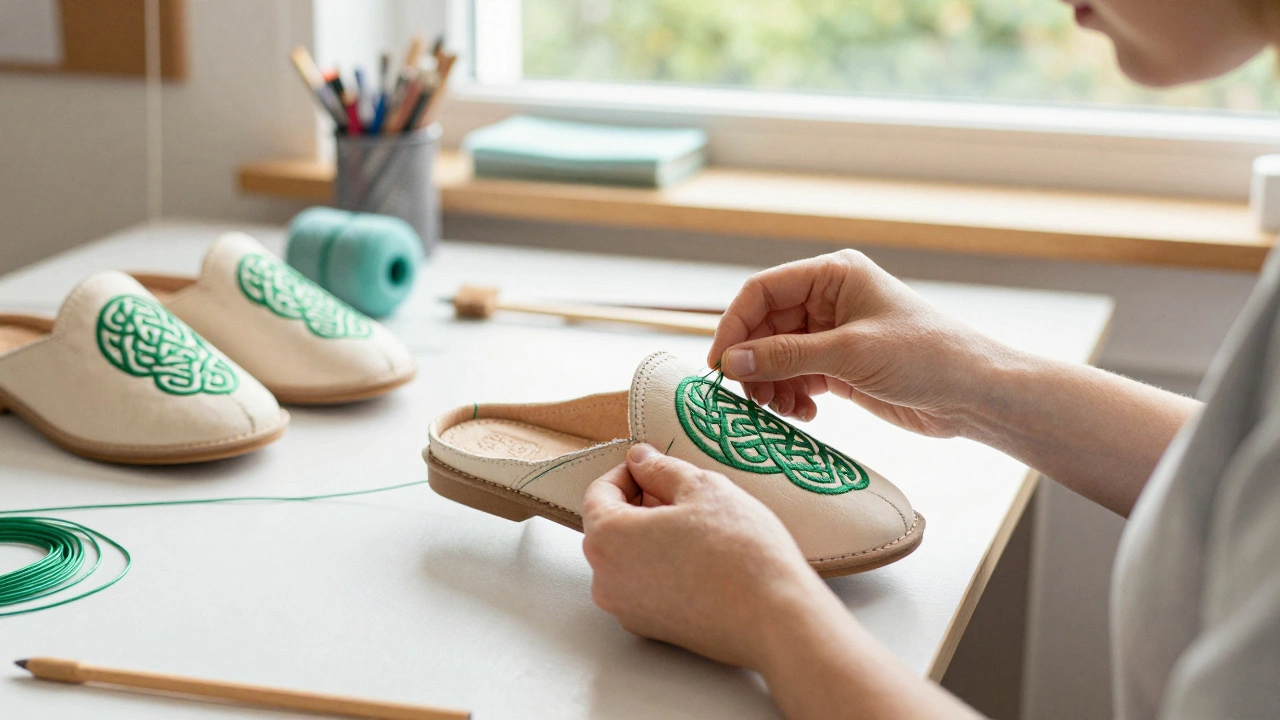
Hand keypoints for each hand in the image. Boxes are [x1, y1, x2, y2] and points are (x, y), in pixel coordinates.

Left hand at [581, 443, 838, 669]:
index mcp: (607, 538)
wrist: (774, 618)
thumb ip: (661, 469)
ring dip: (651, 535)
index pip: (599, 493)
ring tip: (695, 525)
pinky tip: (699, 558)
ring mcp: (627, 610)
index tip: (656, 465)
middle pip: (610, 527)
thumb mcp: (702, 487)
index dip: (628, 472)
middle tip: (681, 493)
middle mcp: (605, 580)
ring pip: (627, 558)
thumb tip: (640, 459)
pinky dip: (661, 567)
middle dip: (639, 503)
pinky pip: (645, 586)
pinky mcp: (651, 631)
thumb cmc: (739, 549)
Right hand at [708, 250, 1008, 436]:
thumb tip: (730, 361)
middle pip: (765, 327)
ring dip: (771, 384)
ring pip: (776, 356)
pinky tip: (805, 415)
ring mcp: (833, 334)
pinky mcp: (840, 366)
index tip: (719, 364)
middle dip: (754, 362)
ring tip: (783, 410)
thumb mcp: (850, 354)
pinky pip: (796, 377)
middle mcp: (829, 299)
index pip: (763, 291)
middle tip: (749, 399)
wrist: (974, 394)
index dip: (734, 325)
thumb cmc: (925, 356)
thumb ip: (786, 356)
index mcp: (833, 275)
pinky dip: (791, 396)